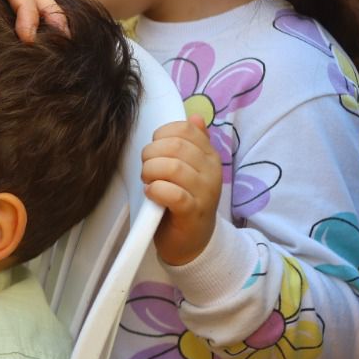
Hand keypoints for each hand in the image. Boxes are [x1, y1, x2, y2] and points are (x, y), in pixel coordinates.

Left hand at [144, 115, 222, 265]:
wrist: (193, 241)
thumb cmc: (185, 200)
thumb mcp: (190, 168)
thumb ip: (192, 143)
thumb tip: (194, 117)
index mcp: (209, 156)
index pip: (185, 129)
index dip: (162, 135)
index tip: (155, 150)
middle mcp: (211, 172)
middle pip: (175, 147)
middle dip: (151, 154)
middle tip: (147, 169)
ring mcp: (205, 193)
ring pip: (173, 168)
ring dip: (151, 172)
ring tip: (148, 181)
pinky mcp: (193, 213)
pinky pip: (173, 193)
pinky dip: (156, 190)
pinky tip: (151, 194)